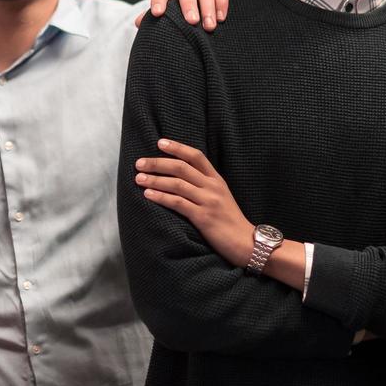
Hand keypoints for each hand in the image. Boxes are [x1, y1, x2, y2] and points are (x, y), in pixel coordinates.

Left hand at [134, 138, 252, 266]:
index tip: (160, 142)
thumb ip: (205, 185)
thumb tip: (180, 177)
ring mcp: (208, 201)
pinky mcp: (203, 218)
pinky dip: (161, 197)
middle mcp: (212, 187)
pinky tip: (148, 195)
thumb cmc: (230, 221)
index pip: (196, 156)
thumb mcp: (221, 197)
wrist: (246, 243)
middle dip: (157, 163)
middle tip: (139, 163)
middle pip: (181, 167)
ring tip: (138, 178)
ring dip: (155, 180)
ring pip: (177, 184)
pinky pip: (178, 203)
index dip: (177, 147)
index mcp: (217, 179)